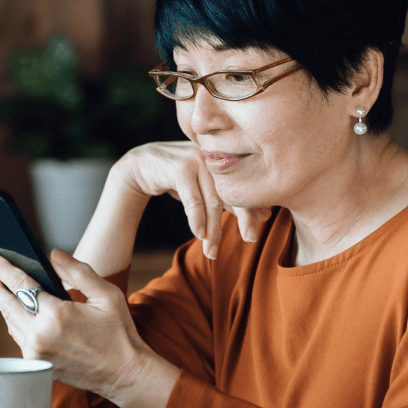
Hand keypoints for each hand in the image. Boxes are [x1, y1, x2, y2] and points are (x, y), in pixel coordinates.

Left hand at [0, 249, 171, 407]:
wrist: (125, 374)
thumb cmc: (119, 334)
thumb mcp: (106, 295)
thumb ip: (78, 271)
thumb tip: (53, 254)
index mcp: (56, 315)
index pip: (19, 284)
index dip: (1, 267)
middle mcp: (39, 336)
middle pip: (3, 303)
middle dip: (1, 284)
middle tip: (5, 274)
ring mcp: (34, 354)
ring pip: (8, 320)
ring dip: (11, 304)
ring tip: (23, 293)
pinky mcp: (35, 365)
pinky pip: (18, 338)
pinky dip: (21, 323)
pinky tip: (35, 316)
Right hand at [117, 141, 270, 258]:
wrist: (143, 165)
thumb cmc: (181, 179)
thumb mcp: (208, 189)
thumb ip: (231, 199)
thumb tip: (265, 215)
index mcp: (226, 159)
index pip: (245, 188)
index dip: (252, 209)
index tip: (256, 231)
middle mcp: (215, 157)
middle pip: (234, 193)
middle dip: (243, 218)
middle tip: (251, 239)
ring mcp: (198, 159)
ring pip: (213, 200)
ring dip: (213, 228)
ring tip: (212, 250)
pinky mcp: (180, 167)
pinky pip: (193, 199)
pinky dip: (196, 219)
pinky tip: (199, 235)